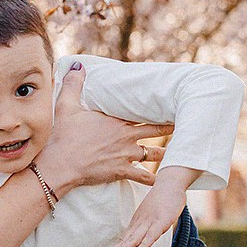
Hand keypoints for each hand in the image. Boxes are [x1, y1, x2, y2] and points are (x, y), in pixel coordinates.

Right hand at [33, 64, 169, 195]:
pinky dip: (152, 179)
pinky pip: (143, 177)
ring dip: (164, 153)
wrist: (62, 164)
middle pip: (154, 130)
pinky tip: (160, 181)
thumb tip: (78, 65)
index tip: (171, 104)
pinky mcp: (121, 171)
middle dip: (170, 127)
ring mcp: (126, 155)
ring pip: (153, 154)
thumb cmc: (64, 136)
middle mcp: (125, 136)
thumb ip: (73, 84)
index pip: (142, 112)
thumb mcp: (66, 105)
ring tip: (176, 154)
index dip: (157, 109)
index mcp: (116, 120)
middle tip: (185, 125)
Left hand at [97, 174, 190, 246]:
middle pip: (125, 241)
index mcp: (137, 224)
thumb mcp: (149, 215)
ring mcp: (150, 223)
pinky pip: (152, 235)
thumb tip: (137, 238)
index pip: (123, 240)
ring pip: (135, 239)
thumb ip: (144, 227)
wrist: (170, 182)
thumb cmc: (160, 200)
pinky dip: (145, 244)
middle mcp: (140, 224)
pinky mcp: (162, 222)